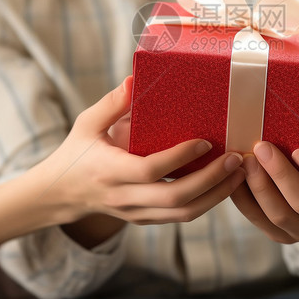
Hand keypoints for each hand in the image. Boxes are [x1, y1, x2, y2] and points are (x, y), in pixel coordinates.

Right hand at [34, 76, 244, 233]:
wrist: (60, 194)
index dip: (180, 158)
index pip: (150, 169)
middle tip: (235, 159)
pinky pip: (180, 217)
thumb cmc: (76, 152)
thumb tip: (134, 80)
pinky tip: (224, 185)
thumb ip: (111, 104)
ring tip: (239, 174)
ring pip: (183, 214)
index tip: (205, 142)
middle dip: (211, 181)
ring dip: (216, 196)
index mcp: (110, 171)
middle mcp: (124, 197)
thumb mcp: (87, 123)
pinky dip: (206, 203)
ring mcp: (135, 212)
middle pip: (175, 198)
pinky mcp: (144, 219)